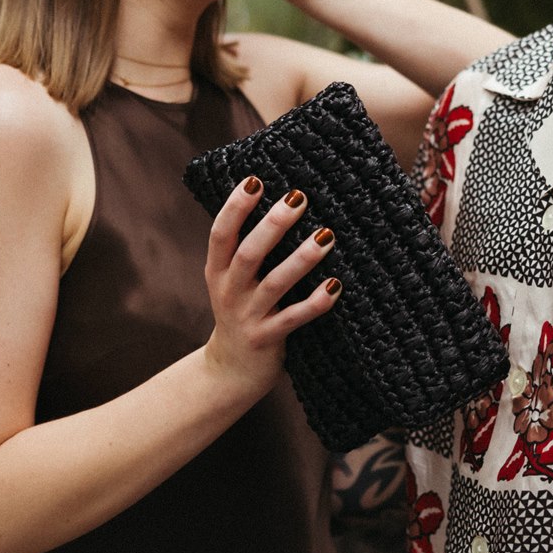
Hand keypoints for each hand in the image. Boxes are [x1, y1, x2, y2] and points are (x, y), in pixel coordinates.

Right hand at [202, 176, 341, 396]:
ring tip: (326, 236)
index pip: (221, 234)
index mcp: (216, 272)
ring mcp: (248, 317)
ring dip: (301, 259)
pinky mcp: (267, 340)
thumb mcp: (230, 281)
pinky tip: (336, 286)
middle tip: (299, 198)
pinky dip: (315, 302)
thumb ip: (245, 249)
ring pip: (275, 284)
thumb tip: (278, 204)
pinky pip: (294, 319)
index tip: (255, 180)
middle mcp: (229, 292)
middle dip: (272, 225)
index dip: (235, 207)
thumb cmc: (240, 313)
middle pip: (249, 254)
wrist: (230, 372)